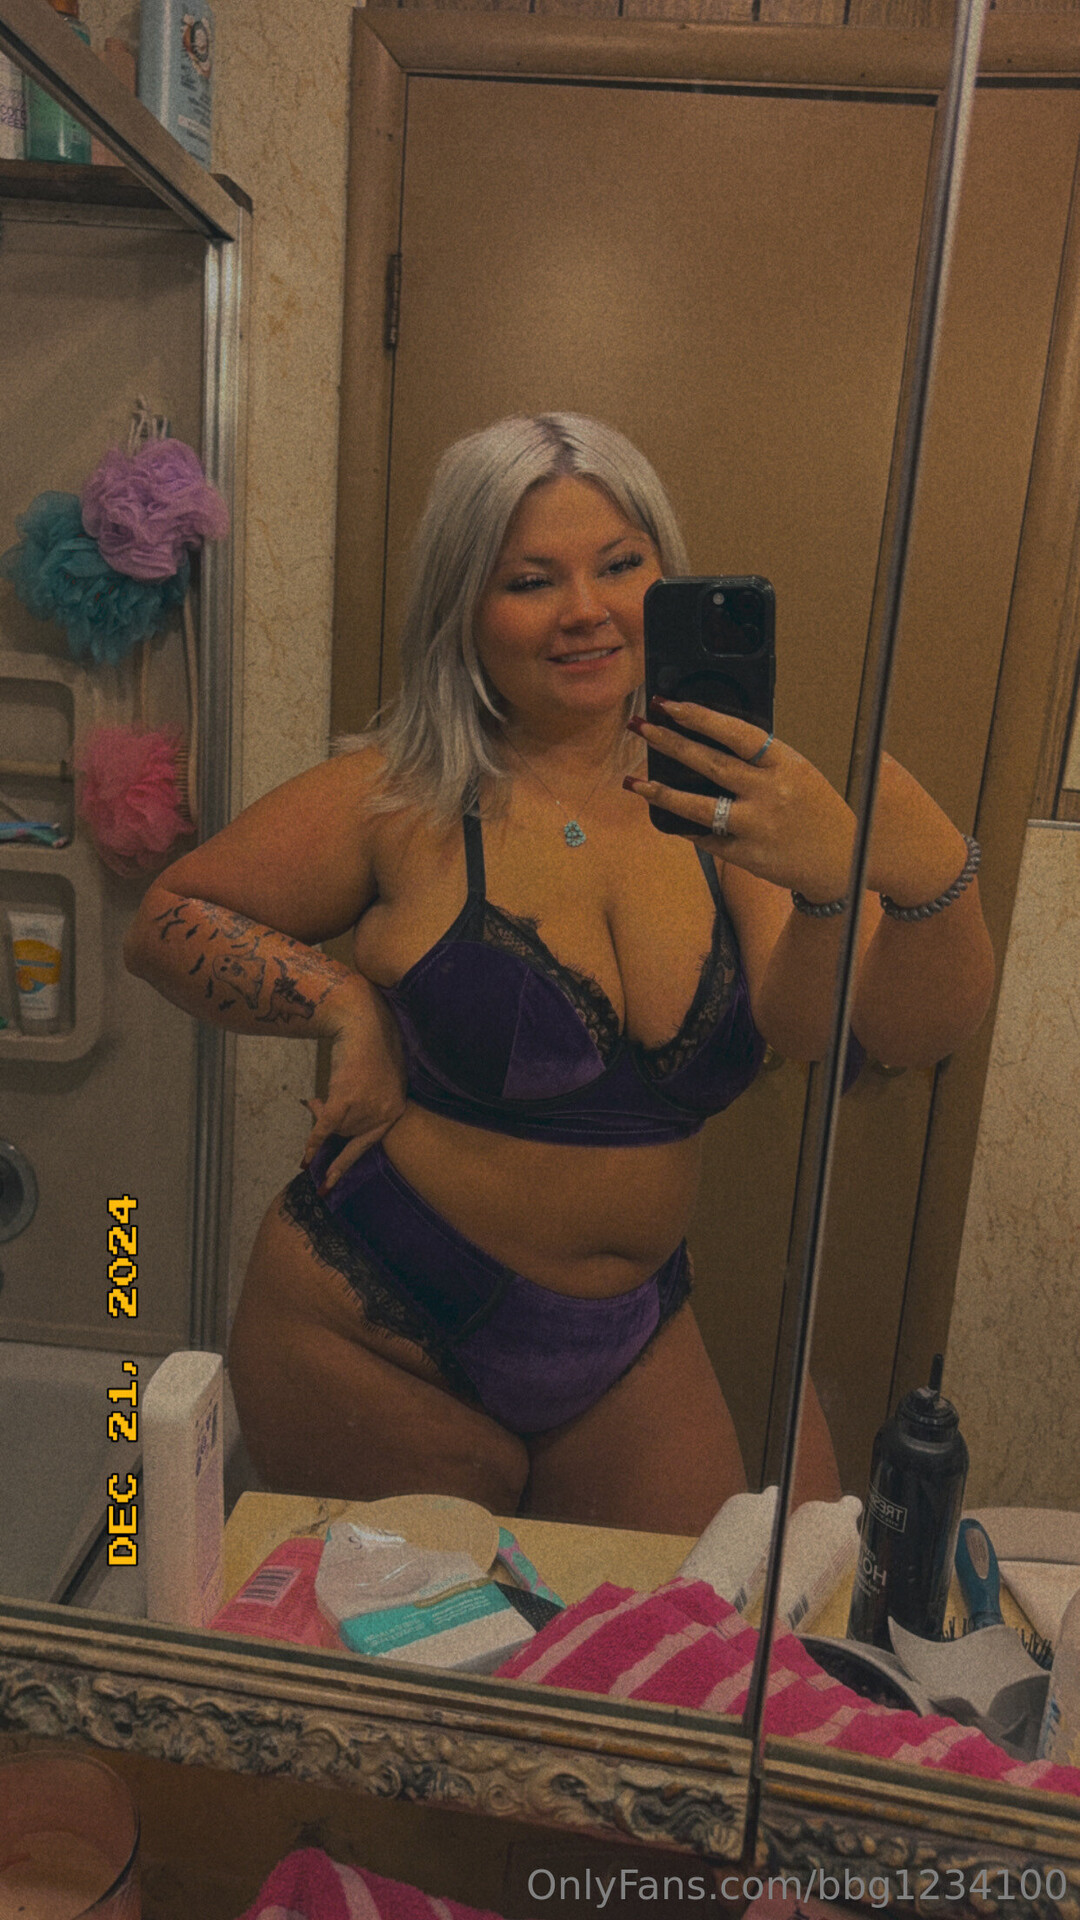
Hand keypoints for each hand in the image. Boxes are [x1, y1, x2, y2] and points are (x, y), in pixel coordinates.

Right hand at [299, 983, 406, 1192]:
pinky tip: (304, 1161)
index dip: (348, 1160)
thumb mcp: (376, 1076)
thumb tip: (328, 1114)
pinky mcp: (345, 1101)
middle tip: (318, 1103)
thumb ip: (364, 1099)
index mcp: (397, 1106)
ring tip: (317, 1099)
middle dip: (333, 1124)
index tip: (332, 1180)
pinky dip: (312, 1144)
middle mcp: (385, 1112)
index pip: (371, 1141)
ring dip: (322, 1115)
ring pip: (336, 1128)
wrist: (362, 1021)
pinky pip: (324, 1129)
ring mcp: (365, 1108)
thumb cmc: (370, 1042)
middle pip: (349, 1134)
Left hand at [625, 701, 855, 903]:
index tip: (670, 705)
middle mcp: (770, 793)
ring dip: (662, 792)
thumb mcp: (798, 772)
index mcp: (785, 764)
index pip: (736, 733)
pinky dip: (684, 826)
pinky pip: (705, 838)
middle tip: (640, 727)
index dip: (700, 717)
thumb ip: (761, 760)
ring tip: (635, 781)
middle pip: (710, 763)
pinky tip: (665, 816)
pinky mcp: (746, 855)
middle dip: (669, 743)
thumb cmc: (815, 809)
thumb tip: (709, 740)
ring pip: (698, 806)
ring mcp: (757, 826)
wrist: (842, 858)